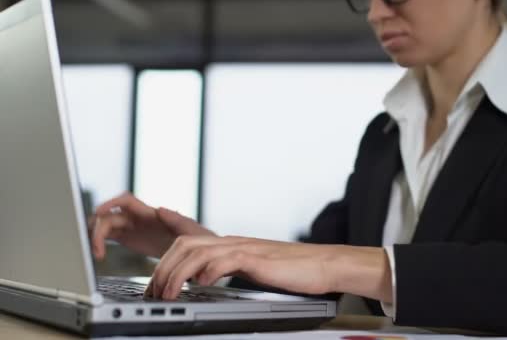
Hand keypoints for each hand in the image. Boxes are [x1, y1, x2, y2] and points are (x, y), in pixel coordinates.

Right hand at [90, 192, 215, 259]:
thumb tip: (160, 209)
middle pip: (110, 215)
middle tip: (96, 249)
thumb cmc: (196, 239)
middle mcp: (138, 217)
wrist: (195, 254)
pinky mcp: (128, 238)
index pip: (127, 201)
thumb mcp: (191, 230)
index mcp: (151, 213)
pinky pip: (108, 236)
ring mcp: (132, 227)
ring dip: (96, 236)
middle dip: (98, 228)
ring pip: (105, 225)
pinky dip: (99, 242)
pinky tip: (99, 255)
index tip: (99, 212)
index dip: (111, 203)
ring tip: (97, 254)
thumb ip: (177, 219)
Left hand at [147, 235, 392, 303]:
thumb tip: (206, 279)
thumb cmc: (294, 270)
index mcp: (231, 245)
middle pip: (185, 244)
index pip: (189, 241)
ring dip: (177, 273)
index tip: (154, 279)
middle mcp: (234, 242)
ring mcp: (245, 248)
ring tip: (168, 292)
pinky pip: (225, 259)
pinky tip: (201, 283)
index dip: (166, 256)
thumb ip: (230, 269)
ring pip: (198, 251)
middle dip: (163, 268)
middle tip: (154, 291)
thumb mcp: (254, 268)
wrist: (324, 264)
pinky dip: (207, 270)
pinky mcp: (257, 258)